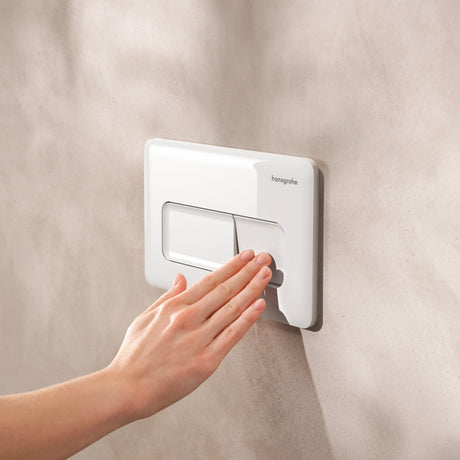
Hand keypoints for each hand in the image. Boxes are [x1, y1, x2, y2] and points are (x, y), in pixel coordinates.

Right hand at [107, 250, 271, 420]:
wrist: (127, 388)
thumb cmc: (134, 356)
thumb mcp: (145, 317)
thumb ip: (167, 296)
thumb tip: (181, 278)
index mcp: (174, 306)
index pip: (210, 280)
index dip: (231, 266)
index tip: (245, 257)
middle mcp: (188, 318)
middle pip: (225, 289)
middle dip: (248, 271)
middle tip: (263, 259)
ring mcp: (198, 338)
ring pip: (232, 308)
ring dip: (252, 289)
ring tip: (265, 275)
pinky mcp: (206, 360)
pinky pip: (232, 335)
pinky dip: (248, 318)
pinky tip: (259, 305)